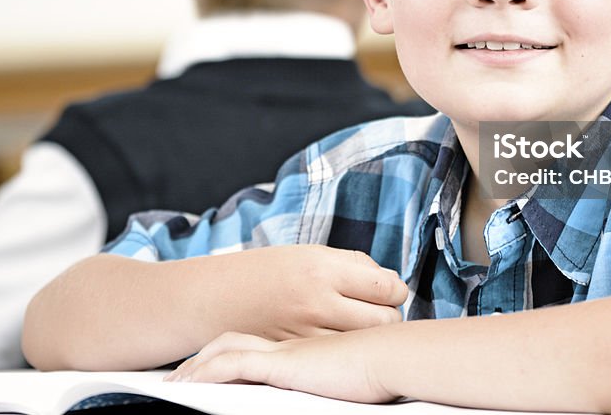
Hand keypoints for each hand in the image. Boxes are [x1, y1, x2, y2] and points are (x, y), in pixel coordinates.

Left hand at [164, 329, 397, 403]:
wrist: (398, 354)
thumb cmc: (389, 363)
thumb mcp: (357, 364)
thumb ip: (339, 364)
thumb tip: (330, 372)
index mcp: (303, 338)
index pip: (255, 338)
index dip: (229, 346)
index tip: (204, 361)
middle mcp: (289, 337)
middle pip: (234, 338)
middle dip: (203, 356)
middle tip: (180, 374)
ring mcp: (285, 346)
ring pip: (227, 348)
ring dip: (197, 365)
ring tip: (175, 383)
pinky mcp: (284, 362)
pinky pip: (234, 365)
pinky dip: (207, 374)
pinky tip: (188, 387)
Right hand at [211, 245, 406, 339]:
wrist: (215, 298)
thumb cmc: (266, 272)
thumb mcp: (309, 254)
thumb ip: (351, 266)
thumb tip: (390, 281)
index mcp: (323, 268)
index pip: (387, 286)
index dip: (396, 290)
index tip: (390, 291)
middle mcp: (317, 300)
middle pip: (385, 318)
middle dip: (389, 315)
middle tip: (378, 310)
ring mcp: (307, 332)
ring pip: (366, 341)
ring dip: (371, 335)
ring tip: (360, 326)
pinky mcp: (297, 356)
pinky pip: (341, 356)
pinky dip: (348, 350)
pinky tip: (341, 341)